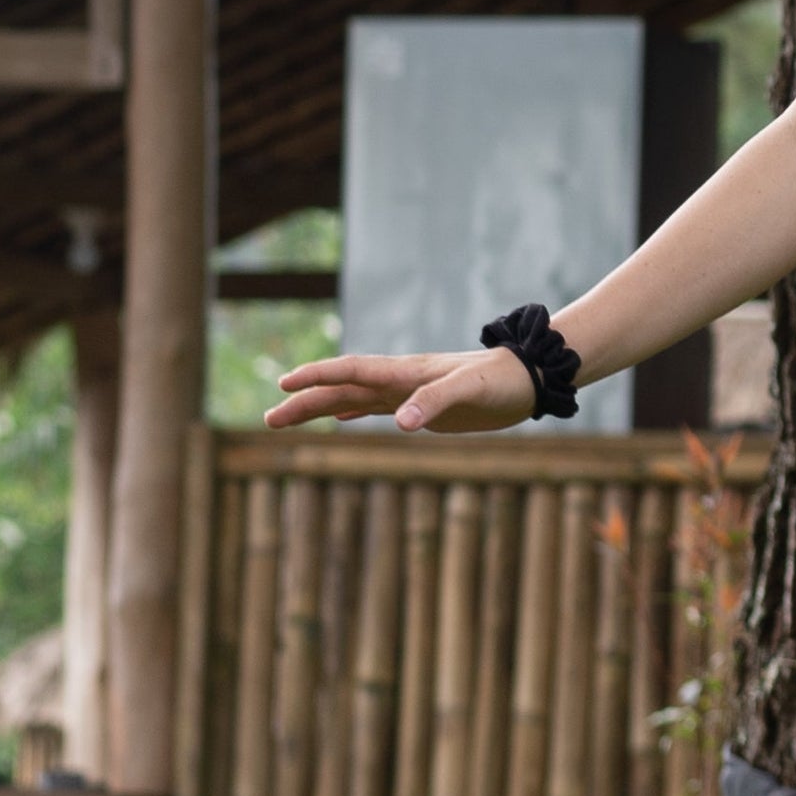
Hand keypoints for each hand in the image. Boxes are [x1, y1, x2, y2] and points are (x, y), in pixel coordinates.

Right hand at [263, 346, 536, 433]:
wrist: (526, 378)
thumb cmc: (502, 382)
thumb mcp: (471, 392)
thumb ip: (436, 402)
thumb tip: (401, 424)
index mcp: (406, 373)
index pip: (351, 370)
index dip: (317, 376)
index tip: (284, 383)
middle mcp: (400, 381)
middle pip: (340, 388)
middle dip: (303, 402)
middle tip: (268, 418)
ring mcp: (407, 392)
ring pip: (351, 397)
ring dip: (318, 407)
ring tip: (284, 418)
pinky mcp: (420, 406)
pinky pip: (375, 406)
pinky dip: (351, 410)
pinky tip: (336, 417)